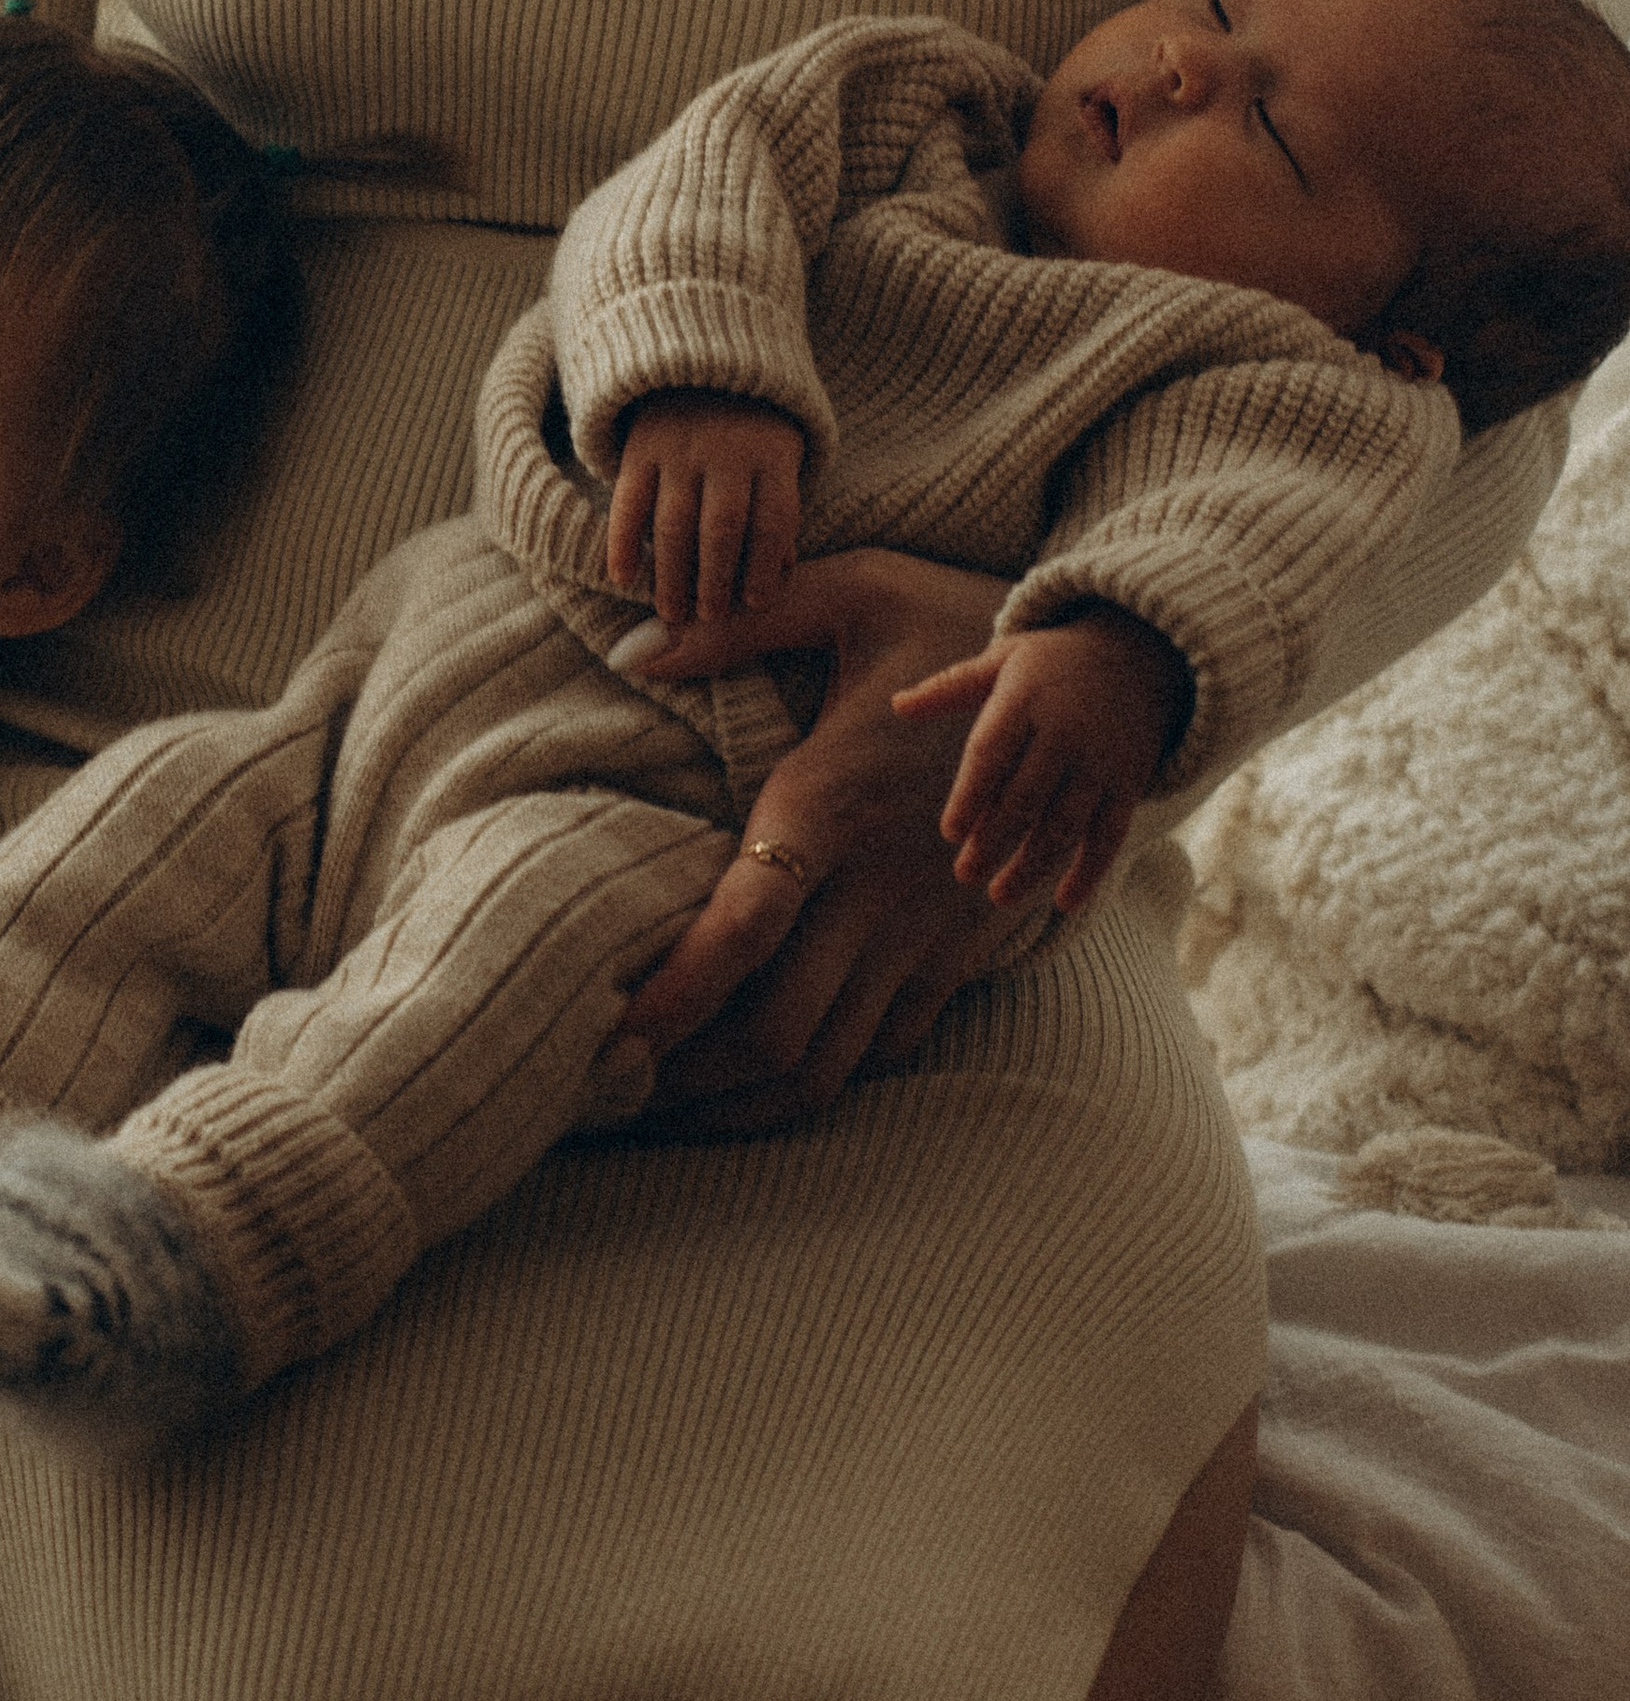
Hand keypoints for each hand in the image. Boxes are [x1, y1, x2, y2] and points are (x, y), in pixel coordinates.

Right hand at [608, 392, 805, 627]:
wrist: (702, 357)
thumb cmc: (750, 427)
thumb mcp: (778, 456)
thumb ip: (775, 512)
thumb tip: (777, 580)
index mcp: (773, 453)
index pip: (773, 520)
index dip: (764, 567)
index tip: (754, 603)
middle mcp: (727, 449)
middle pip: (722, 528)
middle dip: (715, 580)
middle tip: (709, 618)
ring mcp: (680, 446)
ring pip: (674, 521)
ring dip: (672, 573)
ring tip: (672, 611)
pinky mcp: (640, 445)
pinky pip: (628, 500)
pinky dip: (622, 541)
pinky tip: (622, 578)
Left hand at [617, 549, 1021, 1123]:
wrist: (1095, 675)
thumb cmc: (951, 620)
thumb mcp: (852, 591)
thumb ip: (738, 622)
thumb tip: (632, 647)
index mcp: (830, 806)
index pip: (743, 931)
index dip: (673, 999)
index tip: (609, 1037)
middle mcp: (875, 889)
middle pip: (774, 1028)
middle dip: (684, 1078)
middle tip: (605, 1091)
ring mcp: (924, 932)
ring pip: (827, 1060)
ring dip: (739, 1101)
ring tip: (659, 1110)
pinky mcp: (958, 953)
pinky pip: (882, 1050)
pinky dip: (812, 1084)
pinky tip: (747, 1091)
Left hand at [895, 608, 1189, 916]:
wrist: (1142, 655)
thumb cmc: (1054, 663)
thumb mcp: (1004, 659)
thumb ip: (950, 688)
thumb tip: (897, 705)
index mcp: (1025, 701)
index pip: (992, 753)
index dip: (971, 796)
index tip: (951, 833)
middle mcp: (1066, 733)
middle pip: (1025, 797)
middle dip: (994, 841)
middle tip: (965, 874)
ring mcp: (1101, 762)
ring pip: (1065, 824)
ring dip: (1032, 865)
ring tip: (999, 895)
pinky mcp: (1129, 784)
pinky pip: (1110, 834)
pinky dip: (1090, 871)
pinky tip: (1064, 903)